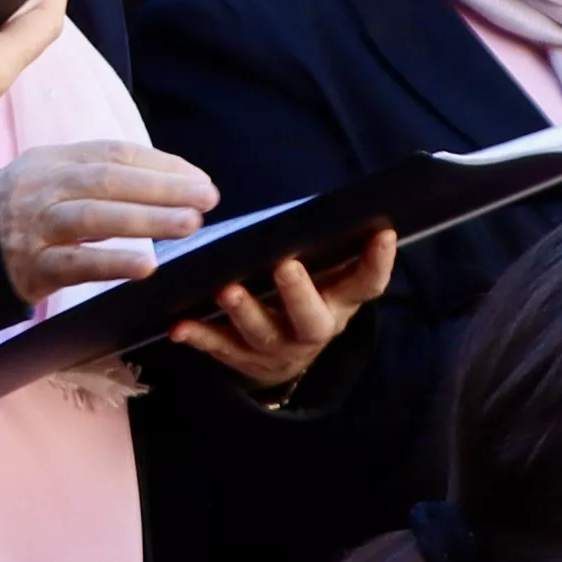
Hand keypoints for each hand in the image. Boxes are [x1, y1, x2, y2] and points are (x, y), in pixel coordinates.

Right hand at [0, 140, 218, 296]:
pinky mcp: (32, 268)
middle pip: (106, 180)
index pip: (113, 153)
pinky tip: (147, 266)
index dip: (160, 164)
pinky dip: (112, 263)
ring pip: (92, 217)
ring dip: (146, 219)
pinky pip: (75, 264)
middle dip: (162, 187)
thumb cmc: (26, 214)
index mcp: (53, 160)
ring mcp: (34, 227)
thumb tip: (176, 182)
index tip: (199, 178)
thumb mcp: (52, 180)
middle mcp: (42, 188)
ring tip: (190, 224)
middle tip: (207, 197)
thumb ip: (101, 177)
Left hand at [166, 225, 392, 392]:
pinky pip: (220, 349)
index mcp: (340, 301)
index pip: (367, 284)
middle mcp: (315, 329)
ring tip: (226, 289)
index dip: (378, 262)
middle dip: (299, 294)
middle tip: (285, 266)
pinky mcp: (244, 360)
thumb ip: (323, 246)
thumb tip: (330, 201)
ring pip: (263, 335)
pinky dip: (200, 337)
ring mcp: (279, 349)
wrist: (285, 357)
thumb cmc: (303, 293)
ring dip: (244, 312)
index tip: (382, 233)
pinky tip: (179, 326)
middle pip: (312, 320)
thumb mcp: (324, 275)